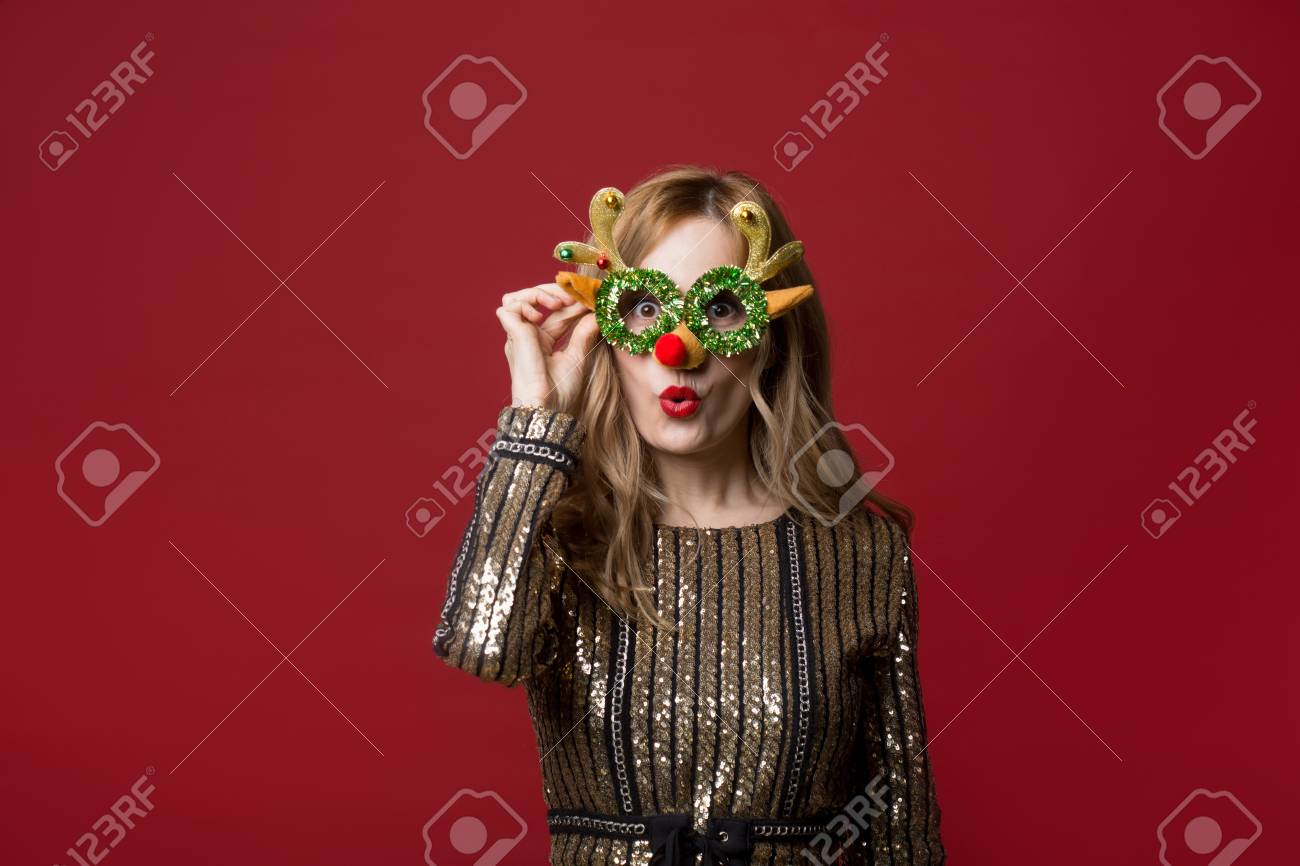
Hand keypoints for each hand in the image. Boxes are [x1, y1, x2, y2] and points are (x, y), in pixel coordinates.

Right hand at [496, 282, 599, 412]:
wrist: (548, 408)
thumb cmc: (560, 392)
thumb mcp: (577, 357)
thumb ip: (584, 334)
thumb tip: (595, 313)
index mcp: (542, 342)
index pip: (557, 313)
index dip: (573, 302)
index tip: (591, 298)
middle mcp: (528, 336)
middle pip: (537, 299)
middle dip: (557, 291)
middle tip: (577, 296)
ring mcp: (518, 336)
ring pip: (517, 298)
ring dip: (539, 293)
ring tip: (558, 303)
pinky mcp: (512, 336)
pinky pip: (509, 307)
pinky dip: (525, 303)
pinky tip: (540, 316)